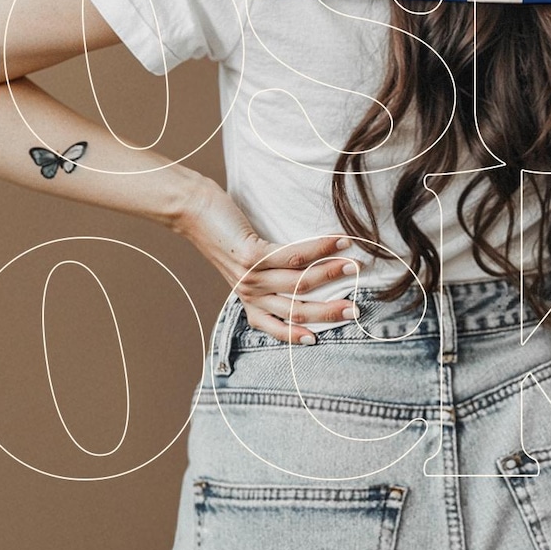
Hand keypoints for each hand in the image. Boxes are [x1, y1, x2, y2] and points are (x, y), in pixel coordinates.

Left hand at [173, 175, 360, 344]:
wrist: (194, 210)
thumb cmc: (224, 231)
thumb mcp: (245, 263)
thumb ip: (268, 274)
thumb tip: (308, 271)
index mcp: (248, 299)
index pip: (275, 326)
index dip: (297, 336)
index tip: (321, 339)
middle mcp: (250, 292)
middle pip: (296, 308)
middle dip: (329, 311)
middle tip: (356, 311)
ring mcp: (250, 275)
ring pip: (299, 282)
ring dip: (331, 273)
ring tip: (355, 266)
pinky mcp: (252, 255)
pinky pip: (294, 255)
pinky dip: (320, 249)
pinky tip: (339, 241)